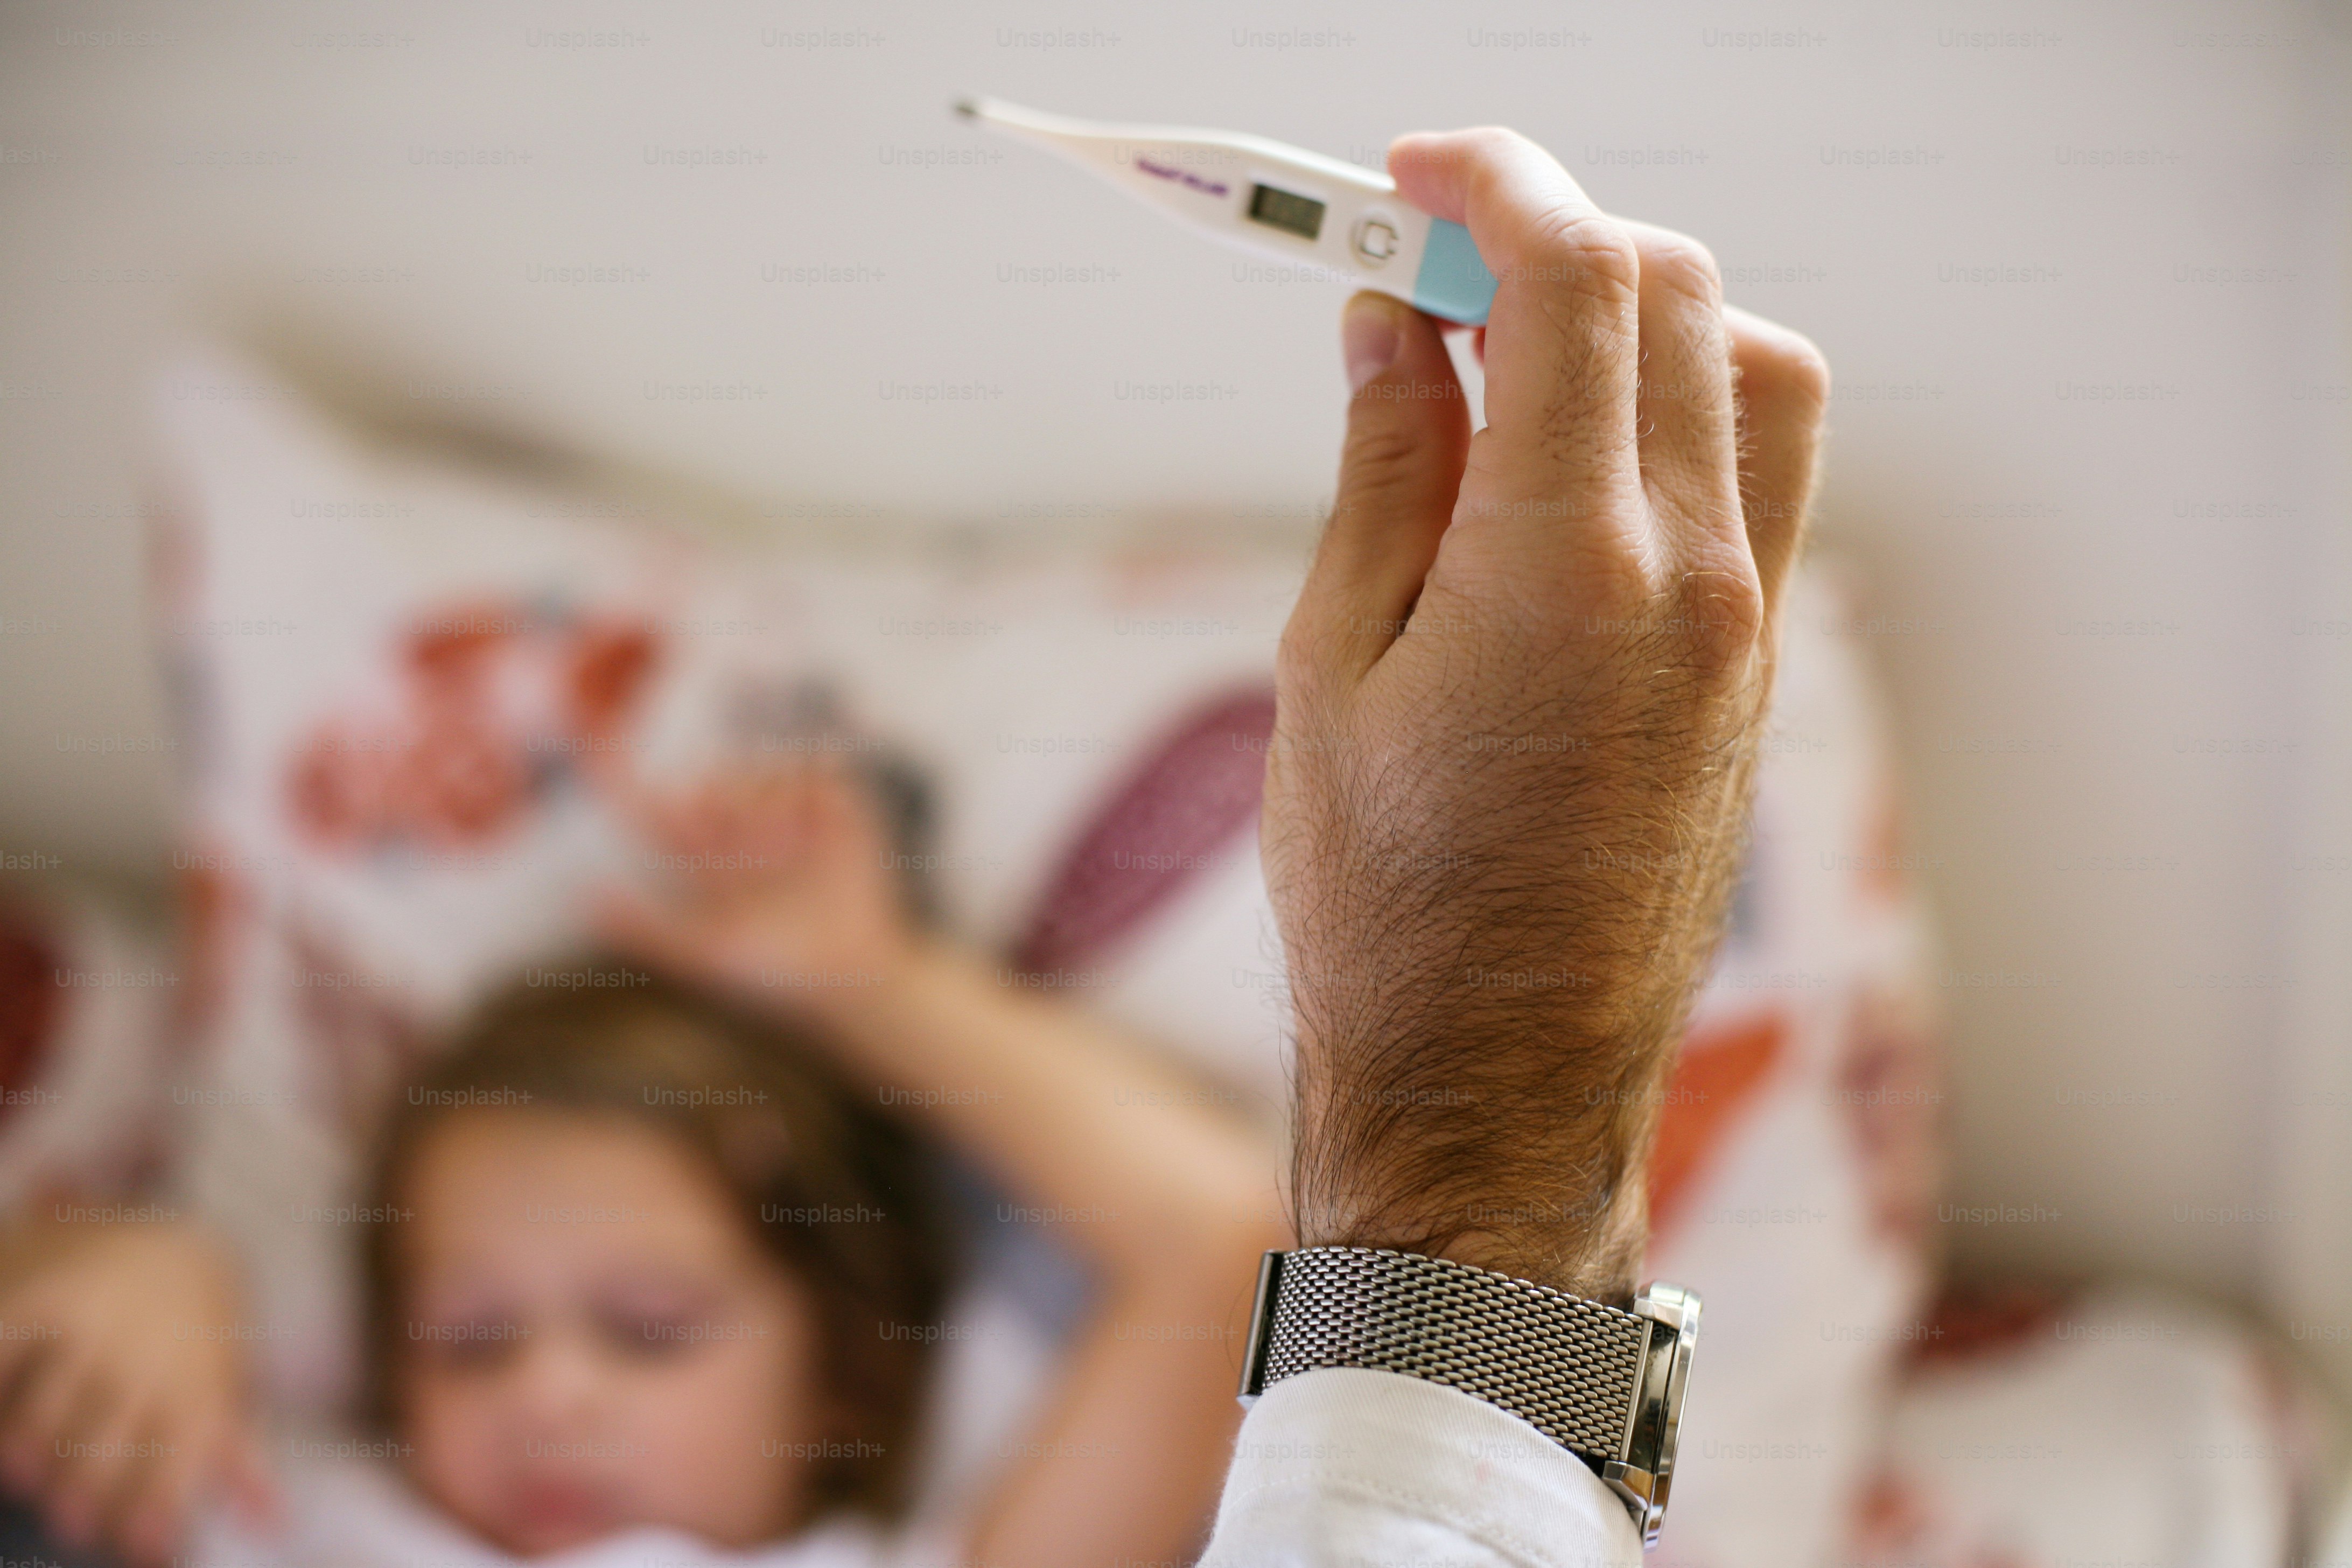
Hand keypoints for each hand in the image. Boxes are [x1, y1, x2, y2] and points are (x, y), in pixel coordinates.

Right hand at [0, 1220, 275, 1563]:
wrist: (173, 1243)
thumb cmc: (200, 1337)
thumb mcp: (226, 1385)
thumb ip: (236, 1453)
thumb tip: (273, 1522)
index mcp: (197, 1380)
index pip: (175, 1460)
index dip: (156, 1511)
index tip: (141, 1549)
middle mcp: (148, 1355)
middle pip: (103, 1447)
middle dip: (87, 1495)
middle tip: (74, 1524)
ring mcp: (94, 1326)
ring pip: (48, 1413)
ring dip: (31, 1455)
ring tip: (28, 1480)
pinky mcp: (44, 1301)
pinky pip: (8, 1355)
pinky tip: (2, 1424)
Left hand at [600, 763, 917, 1017]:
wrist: (847, 979)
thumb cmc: (775, 977)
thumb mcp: (705, 955)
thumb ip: (646, 930)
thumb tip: (585, 898)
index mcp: (706, 862)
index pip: (657, 812)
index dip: (625, 781)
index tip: (595, 751)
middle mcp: (743, 833)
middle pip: (707, 786)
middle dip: (714, 807)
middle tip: (739, 850)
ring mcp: (791, 818)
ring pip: (757, 773)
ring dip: (763, 807)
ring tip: (783, 855)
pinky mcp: (837, 809)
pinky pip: (814, 769)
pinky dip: (808, 791)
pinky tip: (812, 832)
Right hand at [1262, 129, 1828, 1297]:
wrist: (1491, 1084)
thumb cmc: (1380, 900)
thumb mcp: (1334, 666)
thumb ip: (1383, 468)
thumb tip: (1389, 322)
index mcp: (1561, 563)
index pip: (1574, 277)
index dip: (1492, 183)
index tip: (1414, 167)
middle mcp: (1689, 576)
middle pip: (1677, 296)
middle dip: (1553, 235)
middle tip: (1429, 262)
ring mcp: (1743, 626)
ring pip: (1753, 374)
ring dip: (1642, 319)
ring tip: (1508, 361)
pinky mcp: (1753, 670)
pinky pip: (1757, 477)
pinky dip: (1677, 415)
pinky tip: (1563, 465)